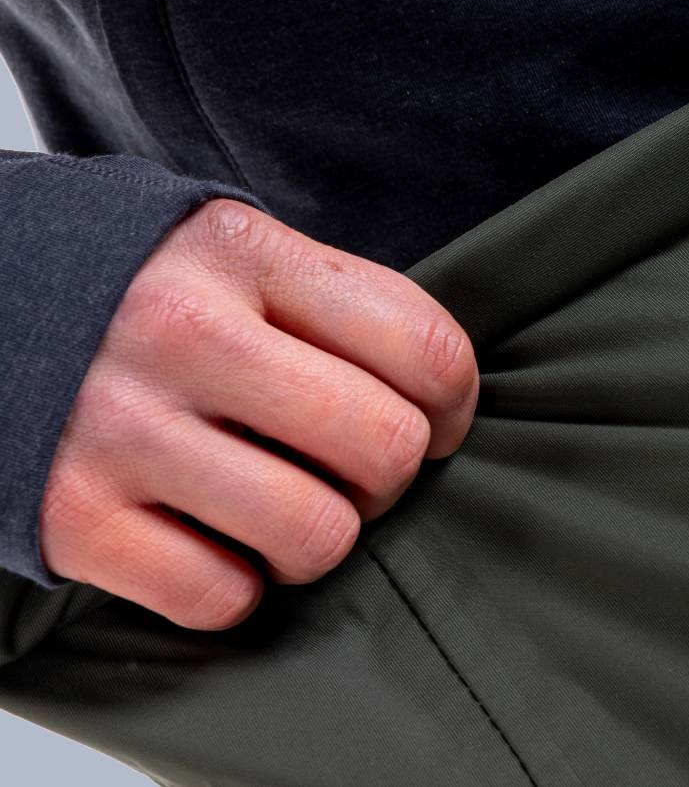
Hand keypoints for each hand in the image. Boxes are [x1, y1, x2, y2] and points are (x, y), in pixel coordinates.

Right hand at [37, 199, 477, 629]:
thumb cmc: (131, 293)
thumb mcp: (228, 255)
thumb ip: (327, 303)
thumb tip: (440, 395)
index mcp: (240, 254)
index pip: (425, 349)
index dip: (455, 407)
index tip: (433, 422)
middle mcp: (182, 334)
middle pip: (383, 447)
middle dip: (389, 478)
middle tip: (351, 472)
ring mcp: (121, 429)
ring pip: (315, 534)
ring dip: (317, 541)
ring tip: (283, 511)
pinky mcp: (70, 517)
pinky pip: (219, 597)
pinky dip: (232, 589)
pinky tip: (210, 545)